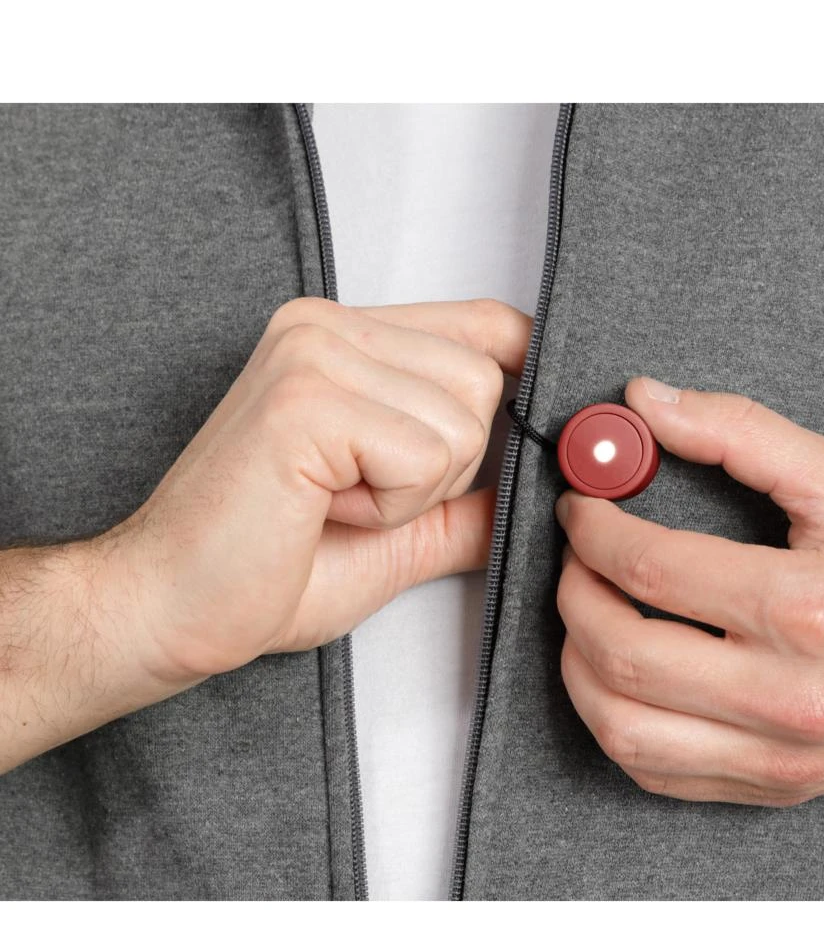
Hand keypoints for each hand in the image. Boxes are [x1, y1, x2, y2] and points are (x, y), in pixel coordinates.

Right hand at [102, 295, 529, 686]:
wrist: (171, 610)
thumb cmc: (268, 568)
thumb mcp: (402, 530)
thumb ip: (469, 498)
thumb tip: (543, 485)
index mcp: (344, 337)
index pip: (484, 323)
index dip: (523, 377)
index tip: (522, 434)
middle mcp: (327, 325)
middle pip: (485, 378)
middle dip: (450, 464)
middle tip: (360, 494)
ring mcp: (313, 353)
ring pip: (465, 418)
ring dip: (417, 492)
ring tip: (334, 501)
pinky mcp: (306, 399)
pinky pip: (423, 455)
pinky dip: (390, 507)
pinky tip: (321, 509)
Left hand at [555, 377, 823, 805]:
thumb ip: (739, 431)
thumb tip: (645, 401)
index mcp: (808, 608)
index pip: (651, 568)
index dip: (593, 528)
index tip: (584, 505)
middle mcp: (791, 696)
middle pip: (622, 656)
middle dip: (573, 594)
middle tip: (578, 556)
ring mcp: (784, 757)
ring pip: (624, 732)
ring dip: (580, 667)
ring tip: (591, 613)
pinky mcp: (781, 787)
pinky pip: (659, 775)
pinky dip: (617, 724)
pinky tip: (623, 677)